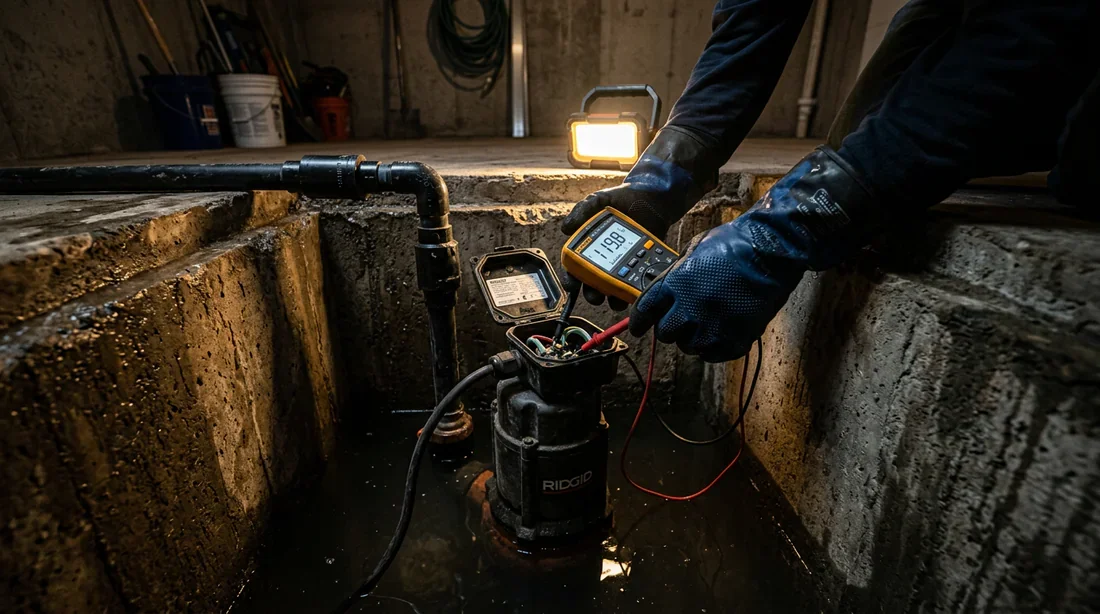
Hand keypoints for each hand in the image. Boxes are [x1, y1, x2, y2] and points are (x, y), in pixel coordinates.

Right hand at [561, 184, 681, 310]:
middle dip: (592, 295)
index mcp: (589, 248)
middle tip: (596, 297)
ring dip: (613, 299)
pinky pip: (636, 283)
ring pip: (614, 290)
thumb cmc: (621, 198)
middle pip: (593, 285)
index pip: (575, 268)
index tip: (571, 285)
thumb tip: (565, 228)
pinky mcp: (642, 267)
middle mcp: (604, 261)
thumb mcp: (598, 200)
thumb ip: (582, 210)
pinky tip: (635, 291)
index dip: (570, 279)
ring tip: (616, 300)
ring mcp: (623, 266)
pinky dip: (635, 290)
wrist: (652, 197)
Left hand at [628, 146, 880, 361]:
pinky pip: (714, 355)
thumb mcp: (695, 249)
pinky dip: (714, 348)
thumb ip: (677, 272)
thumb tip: (666, 289)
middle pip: (666, 333)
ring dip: (693, 339)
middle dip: (670, 328)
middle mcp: (691, 308)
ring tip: (705, 325)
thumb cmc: (735, 243)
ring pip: (689, 347)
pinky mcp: (736, 338)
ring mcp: (715, 326)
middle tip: (681, 321)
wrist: (773, 250)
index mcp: (676, 283)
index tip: (639, 328)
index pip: (645, 311)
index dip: (639, 322)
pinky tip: (720, 334)